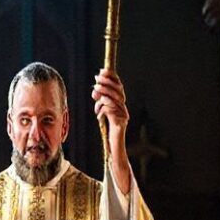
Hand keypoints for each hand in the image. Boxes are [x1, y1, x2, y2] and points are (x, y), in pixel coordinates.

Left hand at [92, 69, 131, 193]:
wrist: (114, 149)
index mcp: (121, 104)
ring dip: (103, 94)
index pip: (119, 87)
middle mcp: (124, 109)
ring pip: (114, 99)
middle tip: (96, 80)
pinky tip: (98, 115)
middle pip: (118, 91)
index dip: (112, 77)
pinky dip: (103, 109)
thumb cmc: (108, 131)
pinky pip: (111, 111)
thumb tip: (95, 90)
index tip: (102, 70)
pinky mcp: (120, 124)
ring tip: (95, 93)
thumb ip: (101, 101)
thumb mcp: (103, 113)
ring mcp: (123, 116)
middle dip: (106, 83)